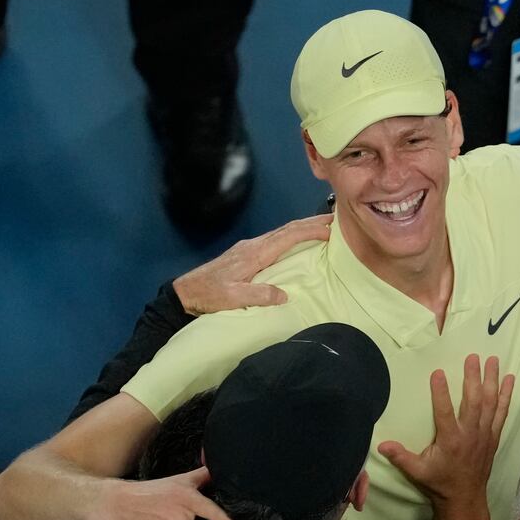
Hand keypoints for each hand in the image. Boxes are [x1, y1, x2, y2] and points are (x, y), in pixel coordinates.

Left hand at [172, 214, 332, 315]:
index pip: (288, 236)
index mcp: (254, 254)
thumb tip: (284, 295)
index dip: (310, 231)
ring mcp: (248, 248)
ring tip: (320, 228)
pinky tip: (294, 241)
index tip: (330, 230)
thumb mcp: (234, 299)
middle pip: (287, 229)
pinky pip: (274, 240)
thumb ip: (260, 295)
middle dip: (311, 223)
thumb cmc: (208, 295)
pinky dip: (290, 236)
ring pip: (280, 233)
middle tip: (334, 220)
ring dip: (301, 228)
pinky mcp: (245, 253)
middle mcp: (253, 246)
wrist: (186, 292)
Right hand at [378, 354, 514, 507]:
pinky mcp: (493, 436)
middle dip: (473, 378)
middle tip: (473, 357)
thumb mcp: (417, 472)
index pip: (445, 412)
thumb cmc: (439, 483)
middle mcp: (470, 434)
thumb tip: (381, 445)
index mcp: (450, 441)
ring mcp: (484, 434)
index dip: (440, 392)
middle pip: (473, 401)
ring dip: (491, 380)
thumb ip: (400, 457)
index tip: (438, 372)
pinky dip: (506, 395)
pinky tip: (510, 379)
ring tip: (493, 359)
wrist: (464, 498)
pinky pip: (502, 412)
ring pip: (490, 403)